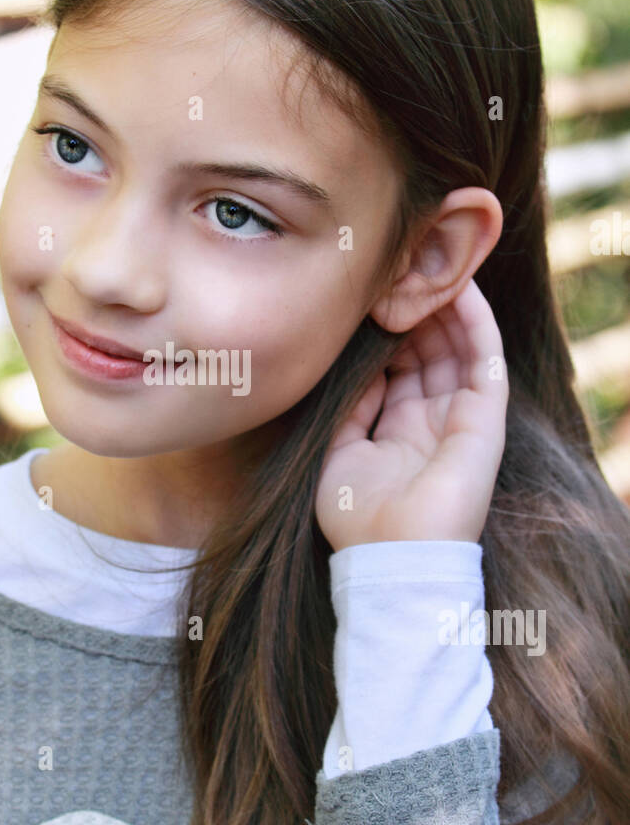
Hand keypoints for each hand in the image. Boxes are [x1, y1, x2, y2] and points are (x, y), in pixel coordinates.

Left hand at [314, 277, 508, 552]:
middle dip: (416, 312)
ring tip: (427, 265)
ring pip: (460, 348)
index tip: (370, 296)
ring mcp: (462, 420)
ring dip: (445, 308)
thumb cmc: (358, 519)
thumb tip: (349, 365)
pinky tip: (459, 290)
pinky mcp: (486, 420)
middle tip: (398, 269)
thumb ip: (348, 409)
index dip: (389, 332)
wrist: (392, 559)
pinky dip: (475, 323)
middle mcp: (433, 423)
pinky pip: (484, 360)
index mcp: (400, 434)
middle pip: (431, 353)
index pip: (400, 369)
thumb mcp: (338, 453)